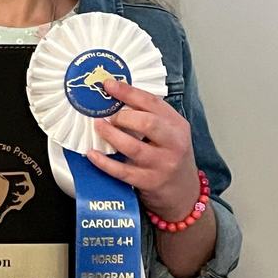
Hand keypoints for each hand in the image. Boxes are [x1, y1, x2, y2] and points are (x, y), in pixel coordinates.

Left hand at [86, 79, 199, 221]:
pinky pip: (123, 171)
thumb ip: (149, 116)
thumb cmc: (170, 156)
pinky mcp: (149, 182)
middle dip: (123, 117)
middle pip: (147, 123)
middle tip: (108, 116)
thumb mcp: (169, 133)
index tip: (109, 85)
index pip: (153, 103)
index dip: (128, 92)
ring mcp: (162, 164)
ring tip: (98, 127)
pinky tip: (92, 154)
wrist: (184, 192)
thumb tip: (116, 97)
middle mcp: (174, 143)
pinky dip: (104, 162)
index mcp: (177, 125)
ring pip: (133, 147)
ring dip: (111, 135)